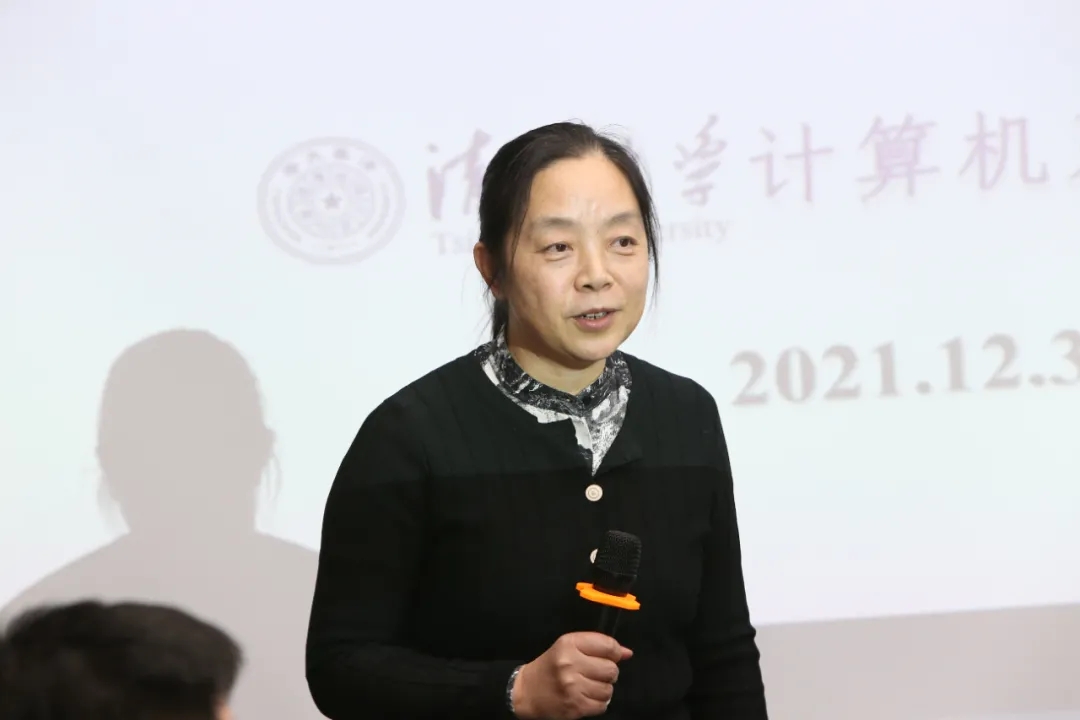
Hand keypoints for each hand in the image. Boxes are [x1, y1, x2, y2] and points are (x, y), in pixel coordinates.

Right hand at [511, 632, 632, 719]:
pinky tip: (586, 697)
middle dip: (608, 672)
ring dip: (603, 689)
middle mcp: (570, 664)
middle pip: (611, 669)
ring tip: (589, 686)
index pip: (608, 646)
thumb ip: (598, 646)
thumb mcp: (569, 647)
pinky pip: (602, 705)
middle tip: (595, 673)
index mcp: (569, 644)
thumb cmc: (550, 666)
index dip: (616, 652)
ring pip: (609, 689)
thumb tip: (627, 653)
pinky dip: (598, 703)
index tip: (611, 656)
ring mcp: (572, 687)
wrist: (526, 692)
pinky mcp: (575, 706)